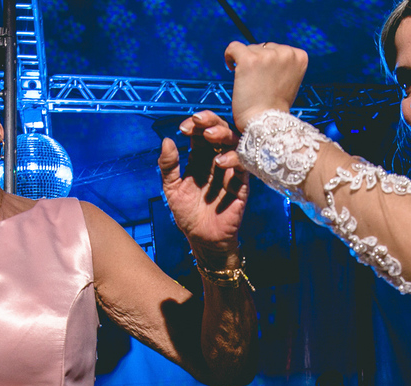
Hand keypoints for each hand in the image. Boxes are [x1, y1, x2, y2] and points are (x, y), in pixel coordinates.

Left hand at [160, 110, 248, 252]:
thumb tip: (166, 140)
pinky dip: (234, 160)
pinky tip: (220, 162)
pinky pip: (244, 166)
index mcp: (200, 158)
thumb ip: (168, 165)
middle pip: (220, 132)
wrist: (201, 239)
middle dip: (211, 122)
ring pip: (234, 143)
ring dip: (223, 135)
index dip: (195, 125)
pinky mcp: (241, 185)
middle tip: (199, 121)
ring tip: (210, 135)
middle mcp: (217, 160)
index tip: (183, 127)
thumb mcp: (172, 188)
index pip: (201, 133)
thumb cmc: (187, 214)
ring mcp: (231, 171)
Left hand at [224, 41, 307, 131]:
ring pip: (250, 49)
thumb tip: (266, 55)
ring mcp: (267, 55)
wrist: (266, 123)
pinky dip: (229, 55)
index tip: (265, 75)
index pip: (279, 48)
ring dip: (246, 63)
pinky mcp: (249, 59)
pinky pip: (234, 47)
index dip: (268, 61)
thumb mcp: (288, 82)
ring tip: (247, 83)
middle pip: (264, 47)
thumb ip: (282, 66)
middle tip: (255, 83)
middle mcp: (286, 53)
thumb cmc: (275, 108)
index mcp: (299, 57)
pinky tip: (230, 67)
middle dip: (257, 62)